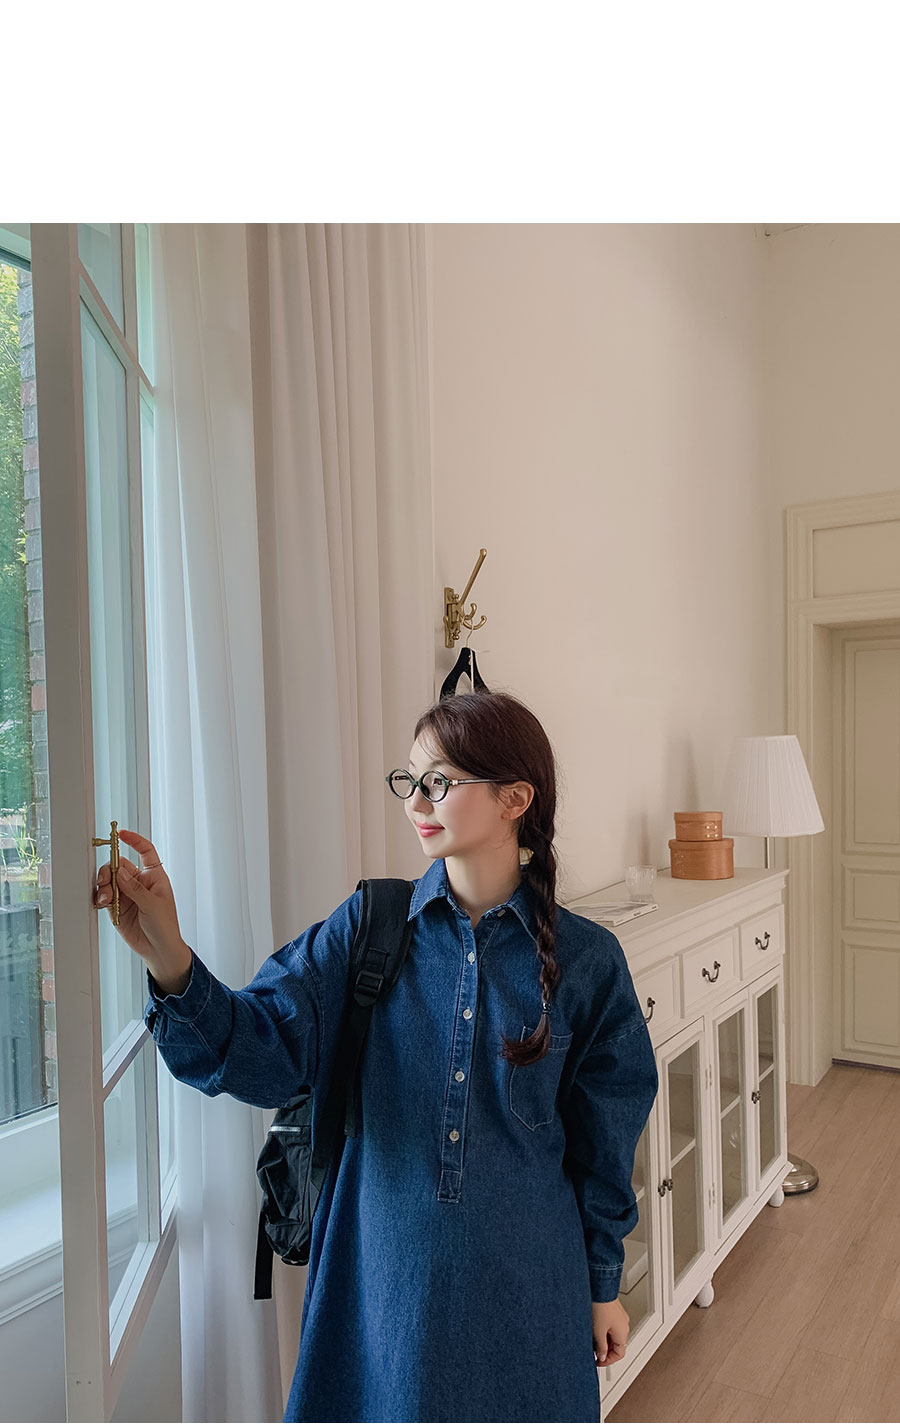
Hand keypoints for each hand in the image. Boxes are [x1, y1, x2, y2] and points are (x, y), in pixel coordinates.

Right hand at [93, 828, 190, 988]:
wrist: (158, 950)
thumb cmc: (165, 926)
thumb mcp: (153, 905)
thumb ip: (135, 888)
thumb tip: (120, 871)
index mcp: (154, 876)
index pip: (145, 851)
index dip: (134, 840)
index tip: (121, 834)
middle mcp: (139, 882)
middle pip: (119, 866)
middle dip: (110, 870)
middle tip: (106, 880)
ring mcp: (127, 894)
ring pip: (109, 880)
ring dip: (104, 886)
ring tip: (106, 899)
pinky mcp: (117, 907)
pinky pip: (104, 896)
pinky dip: (100, 897)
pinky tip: (103, 903)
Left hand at [592, 1298, 628, 1367]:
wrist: (600, 1289)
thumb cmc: (601, 1307)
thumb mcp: (598, 1332)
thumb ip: (601, 1348)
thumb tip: (602, 1357)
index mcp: (623, 1334)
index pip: (619, 1354)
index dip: (608, 1361)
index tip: (598, 1362)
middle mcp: (624, 1326)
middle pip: (617, 1345)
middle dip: (606, 1351)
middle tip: (595, 1353)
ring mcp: (620, 1318)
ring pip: (614, 1336)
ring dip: (604, 1341)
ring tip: (593, 1340)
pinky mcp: (615, 1312)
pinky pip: (612, 1327)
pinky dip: (604, 1332)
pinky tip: (595, 1329)